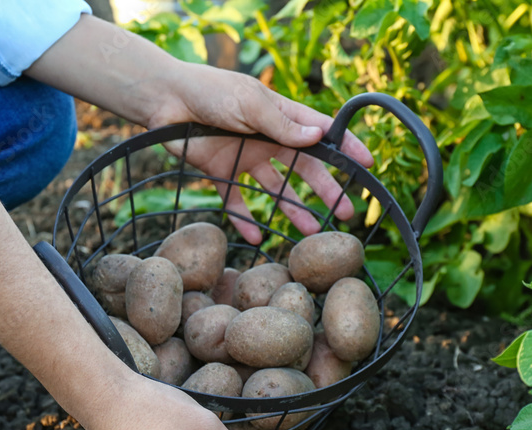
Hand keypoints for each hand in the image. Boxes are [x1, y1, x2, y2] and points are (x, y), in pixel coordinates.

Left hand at [148, 65, 373, 244]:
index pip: (321, 133)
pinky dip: (245, 220)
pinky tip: (258, 236)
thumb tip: (320, 138)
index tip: (367, 165)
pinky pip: (237, 201)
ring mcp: (244, 157)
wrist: (164, 99)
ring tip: (311, 232)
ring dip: (293, 210)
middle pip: (304, 168)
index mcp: (280, 115)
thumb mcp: (251, 104)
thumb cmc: (210, 91)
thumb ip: (282, 125)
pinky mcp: (220, 172)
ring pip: (275, 189)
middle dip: (326, 190)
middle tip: (345, 212)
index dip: (345, 148)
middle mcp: (267, 138)